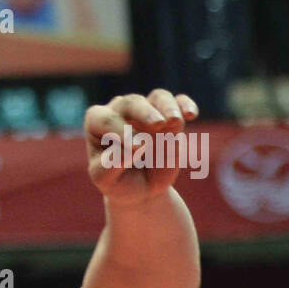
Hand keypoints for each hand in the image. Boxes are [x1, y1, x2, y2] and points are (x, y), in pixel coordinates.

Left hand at [85, 90, 198, 205]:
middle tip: (157, 124)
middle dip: (144, 112)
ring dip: (167, 106)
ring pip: (158, 97)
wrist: (140, 190)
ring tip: (175, 121)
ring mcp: (147, 112)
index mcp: (97, 123)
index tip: (136, 147)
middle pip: (131, 102)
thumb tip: (136, 145)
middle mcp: (120, 111)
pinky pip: (179, 102)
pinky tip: (191, 114)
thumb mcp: (105, 178)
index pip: (105, 119)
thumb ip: (113, 162)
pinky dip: (185, 105)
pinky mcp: (170, 117)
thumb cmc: (116, 181)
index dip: (120, 130)